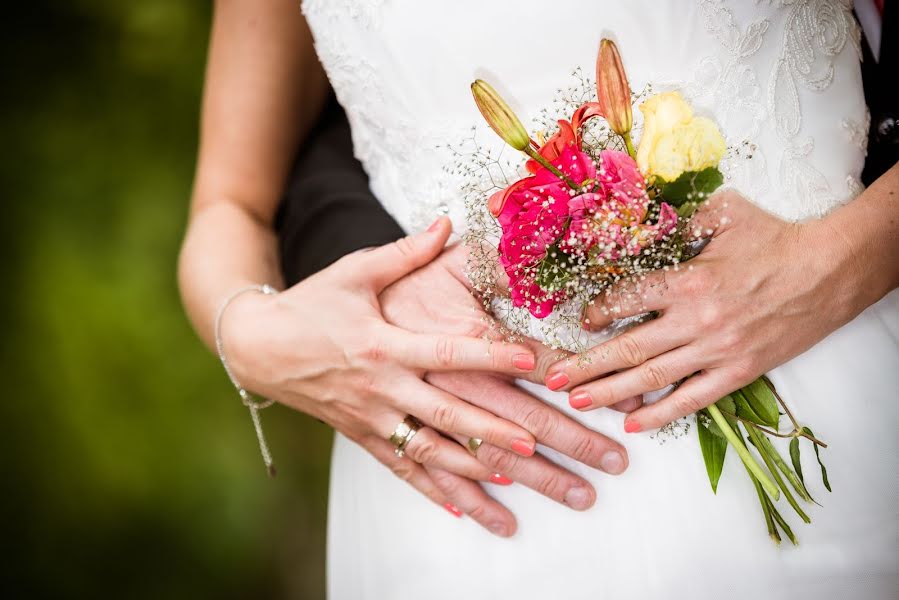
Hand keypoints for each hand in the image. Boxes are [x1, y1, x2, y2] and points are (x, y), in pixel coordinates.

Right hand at [219, 217, 541, 497]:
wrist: (258, 347)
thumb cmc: (310, 305)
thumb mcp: (354, 273)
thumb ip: (404, 254)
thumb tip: (446, 222)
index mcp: (384, 345)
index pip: (445, 352)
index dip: (488, 355)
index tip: (528, 359)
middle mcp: (381, 388)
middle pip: (444, 414)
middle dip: (491, 431)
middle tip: (534, 443)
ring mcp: (370, 418)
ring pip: (427, 451)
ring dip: (470, 470)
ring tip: (512, 482)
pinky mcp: (361, 436)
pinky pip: (399, 468)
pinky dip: (430, 489)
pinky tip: (461, 510)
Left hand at [544, 190, 864, 431]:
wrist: (828, 270)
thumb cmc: (773, 239)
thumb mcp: (722, 214)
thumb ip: (676, 221)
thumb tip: (636, 223)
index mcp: (689, 280)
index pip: (628, 300)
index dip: (598, 312)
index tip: (582, 322)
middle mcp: (697, 320)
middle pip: (629, 348)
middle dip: (586, 366)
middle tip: (551, 378)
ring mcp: (717, 350)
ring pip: (653, 378)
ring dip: (611, 393)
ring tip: (578, 403)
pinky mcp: (739, 372)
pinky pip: (694, 399)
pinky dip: (663, 414)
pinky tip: (635, 425)